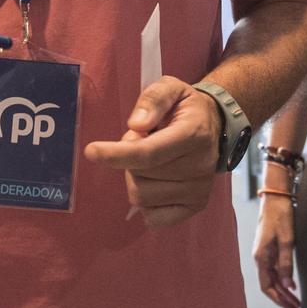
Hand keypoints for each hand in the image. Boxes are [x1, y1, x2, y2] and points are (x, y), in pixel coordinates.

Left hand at [83, 77, 220, 227]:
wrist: (215, 124)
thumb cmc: (185, 107)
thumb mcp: (170, 88)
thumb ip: (152, 100)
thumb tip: (136, 125)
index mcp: (193, 134)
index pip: (148, 153)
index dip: (117, 154)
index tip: (91, 151)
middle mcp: (199, 165)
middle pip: (139, 175)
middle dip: (129, 158)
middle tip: (144, 141)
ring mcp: (198, 189)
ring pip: (142, 197)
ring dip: (137, 179)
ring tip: (152, 161)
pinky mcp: (196, 205)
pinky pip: (155, 219)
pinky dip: (147, 204)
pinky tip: (155, 183)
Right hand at [252, 193, 298, 307]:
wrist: (275, 197)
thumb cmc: (281, 215)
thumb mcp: (287, 240)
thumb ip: (286, 264)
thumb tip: (289, 286)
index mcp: (261, 257)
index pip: (267, 287)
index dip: (279, 300)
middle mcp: (260, 258)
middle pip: (270, 285)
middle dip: (283, 299)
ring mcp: (264, 253)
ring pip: (273, 279)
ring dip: (284, 291)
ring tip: (297, 302)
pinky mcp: (269, 249)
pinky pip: (274, 270)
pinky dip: (283, 280)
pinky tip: (292, 285)